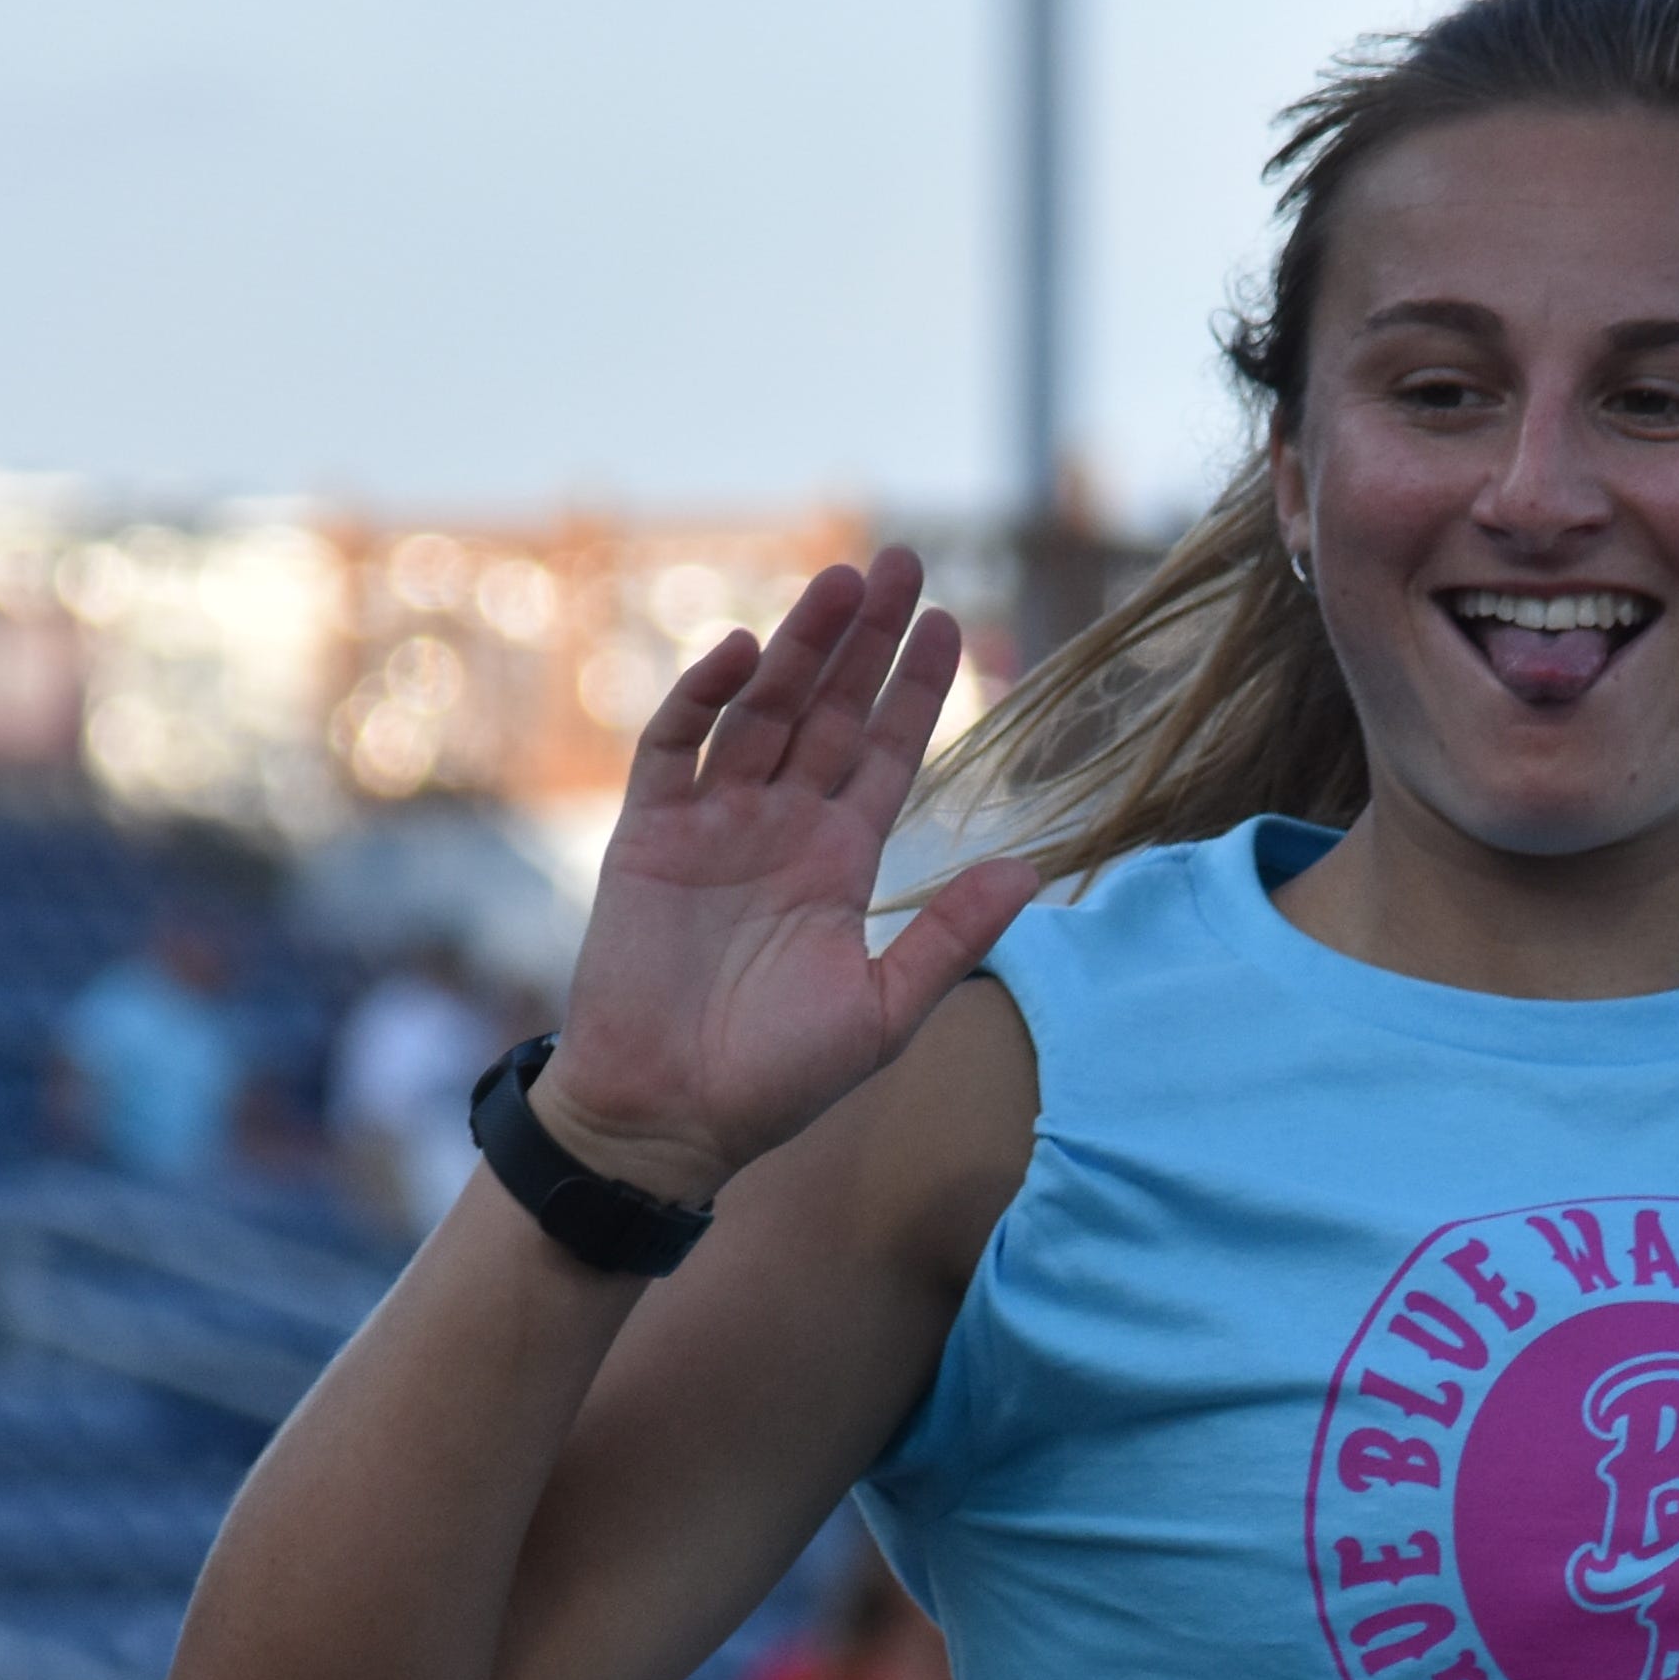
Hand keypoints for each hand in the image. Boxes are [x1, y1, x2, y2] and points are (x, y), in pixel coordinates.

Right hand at [525, 549, 1041, 1201]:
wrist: (666, 1118)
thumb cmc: (777, 1080)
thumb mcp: (883, 1010)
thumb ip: (949, 935)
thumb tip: (1031, 866)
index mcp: (839, 861)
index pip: (886, 753)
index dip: (916, 688)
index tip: (949, 620)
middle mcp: (780, 827)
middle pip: (829, 710)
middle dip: (864, 639)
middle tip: (900, 561)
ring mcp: (712, 825)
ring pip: (760, 712)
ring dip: (799, 647)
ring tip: (840, 583)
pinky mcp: (647, 836)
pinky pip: (674, 748)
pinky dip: (703, 698)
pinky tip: (744, 653)